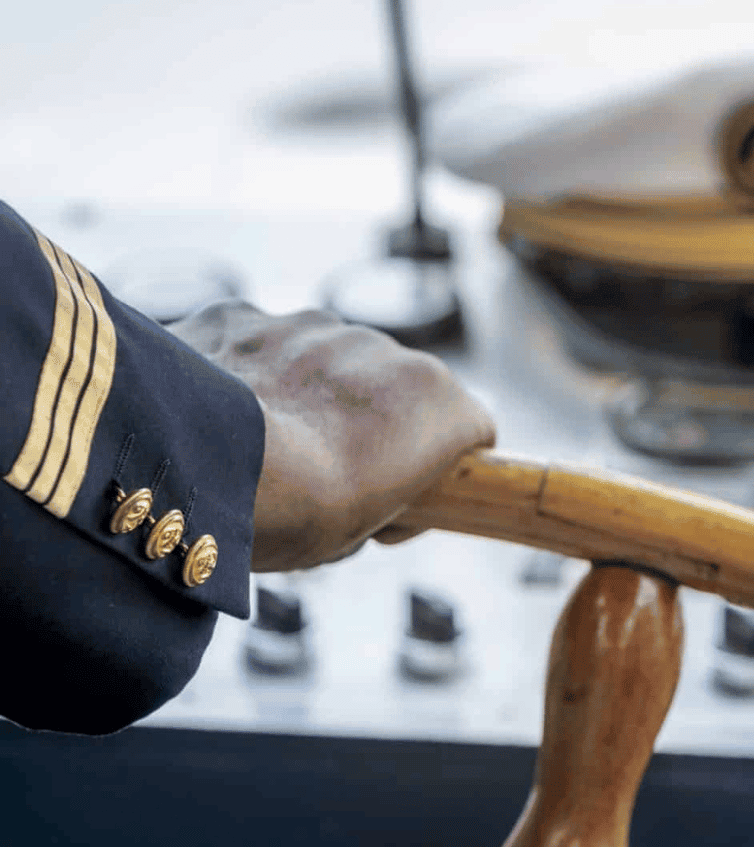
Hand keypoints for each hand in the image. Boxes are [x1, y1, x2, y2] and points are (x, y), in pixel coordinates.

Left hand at [168, 302, 495, 571]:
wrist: (192, 470)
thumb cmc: (294, 516)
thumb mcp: (368, 531)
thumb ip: (391, 496)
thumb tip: (380, 498)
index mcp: (431, 396)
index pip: (468, 427)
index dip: (439, 466)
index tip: (400, 497)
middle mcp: (379, 344)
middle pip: (393, 390)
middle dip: (371, 426)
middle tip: (325, 480)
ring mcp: (308, 323)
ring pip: (325, 360)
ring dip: (310, 395)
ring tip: (265, 449)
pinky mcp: (242, 314)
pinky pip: (261, 346)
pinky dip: (251, 375)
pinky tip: (222, 417)